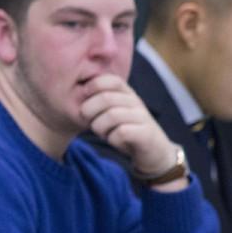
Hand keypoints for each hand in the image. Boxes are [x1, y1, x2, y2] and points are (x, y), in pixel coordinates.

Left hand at [80, 74, 186, 190]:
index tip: (85, 101)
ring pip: (111, 115)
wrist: (154, 153)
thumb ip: (100, 103)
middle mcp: (136, 102)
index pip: (109, 79)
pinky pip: (121, 133)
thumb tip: (77, 95)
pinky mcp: (145, 134)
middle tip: (90, 123)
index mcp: (127, 93)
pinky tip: (115, 141)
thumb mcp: (114, 114)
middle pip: (105, 98)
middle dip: (90, 112)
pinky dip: (112, 139)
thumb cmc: (128, 132)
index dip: (92, 87)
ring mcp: (142, 117)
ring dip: (100, 127)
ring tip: (103, 133)